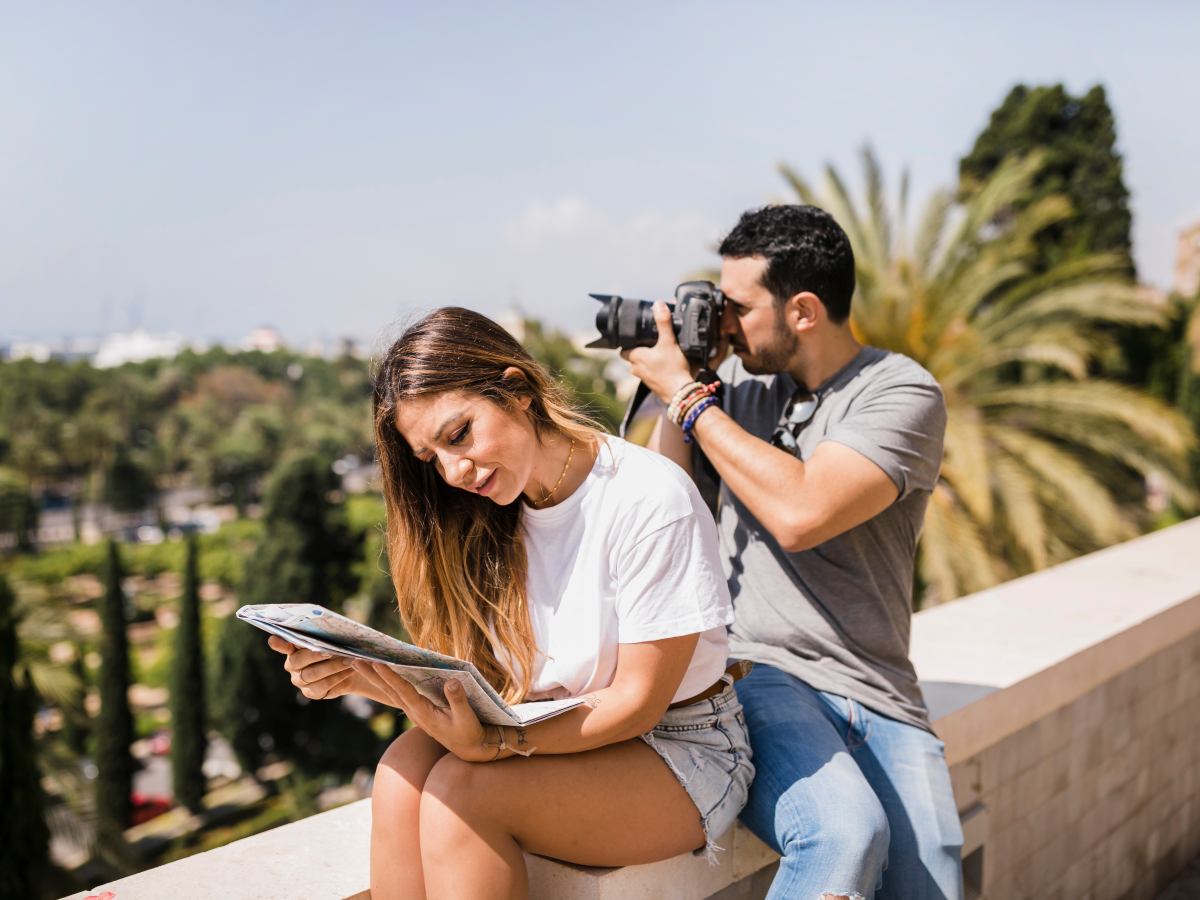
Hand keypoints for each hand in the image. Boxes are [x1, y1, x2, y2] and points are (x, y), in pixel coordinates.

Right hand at [268, 636, 359, 701]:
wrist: (348, 667)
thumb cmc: (336, 647)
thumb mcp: (331, 638)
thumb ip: (322, 634)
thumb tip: (325, 627)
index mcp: (293, 648)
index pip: (282, 645)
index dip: (278, 644)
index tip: (274, 639)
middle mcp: (292, 665)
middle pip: (298, 661)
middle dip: (316, 655)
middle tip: (332, 651)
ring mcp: (299, 680)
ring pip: (312, 674)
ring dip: (332, 667)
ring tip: (348, 660)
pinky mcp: (310, 692)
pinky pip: (322, 686)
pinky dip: (336, 678)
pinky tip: (348, 671)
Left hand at [352, 661, 491, 761]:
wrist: (470, 749)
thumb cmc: (469, 733)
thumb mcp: (467, 718)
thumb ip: (458, 700)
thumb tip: (452, 681)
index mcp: (423, 712)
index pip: (402, 691)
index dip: (389, 676)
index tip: (376, 663)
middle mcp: (414, 712)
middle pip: (388, 690)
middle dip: (371, 675)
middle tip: (353, 660)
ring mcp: (415, 712)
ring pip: (390, 692)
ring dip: (375, 678)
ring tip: (360, 664)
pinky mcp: (418, 710)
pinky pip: (398, 693)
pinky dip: (387, 682)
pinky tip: (381, 675)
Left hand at [621, 302, 696, 403]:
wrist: (681, 393)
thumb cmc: (673, 369)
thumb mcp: (669, 341)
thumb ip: (663, 322)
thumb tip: (658, 304)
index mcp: (635, 357)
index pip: (623, 348)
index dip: (628, 341)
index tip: (637, 336)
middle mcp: (635, 369)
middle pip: (632, 355)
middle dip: (640, 349)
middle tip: (652, 343)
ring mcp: (643, 378)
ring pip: (640, 365)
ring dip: (647, 359)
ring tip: (660, 353)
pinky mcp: (652, 385)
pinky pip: (649, 373)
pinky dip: (655, 369)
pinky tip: (665, 365)